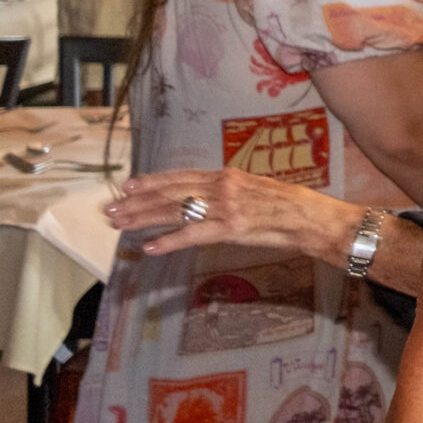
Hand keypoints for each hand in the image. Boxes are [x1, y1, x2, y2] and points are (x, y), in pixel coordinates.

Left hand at [108, 167, 360, 261]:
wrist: (311, 218)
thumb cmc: (288, 206)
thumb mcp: (255, 190)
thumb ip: (228, 192)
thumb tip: (205, 199)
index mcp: (228, 175)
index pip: (181, 176)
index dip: (153, 181)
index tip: (128, 186)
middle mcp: (223, 186)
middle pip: (171, 192)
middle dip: (138, 200)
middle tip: (111, 208)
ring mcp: (226, 206)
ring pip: (175, 210)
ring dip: (144, 218)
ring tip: (119, 224)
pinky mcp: (231, 228)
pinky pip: (192, 234)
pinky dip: (168, 241)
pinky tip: (148, 247)